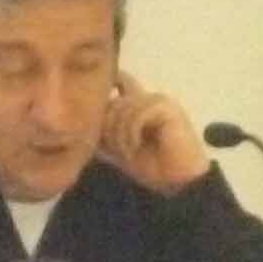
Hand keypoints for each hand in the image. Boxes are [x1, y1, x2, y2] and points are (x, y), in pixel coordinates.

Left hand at [98, 72, 208, 193]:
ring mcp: (159, 102)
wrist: (178, 181)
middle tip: (118, 151)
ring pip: (124, 109)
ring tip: (129, 153)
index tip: (97, 101)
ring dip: (120, 137)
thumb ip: (106, 133)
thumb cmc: (153, 167)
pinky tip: (137, 147)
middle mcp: (149, 100)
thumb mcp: (121, 149)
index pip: (122, 81)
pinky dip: (131, 135)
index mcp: (141, 106)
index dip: (108, 85)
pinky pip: (137, 115)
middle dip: (109, 129)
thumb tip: (85, 123)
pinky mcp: (167, 108)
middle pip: (115, 101)